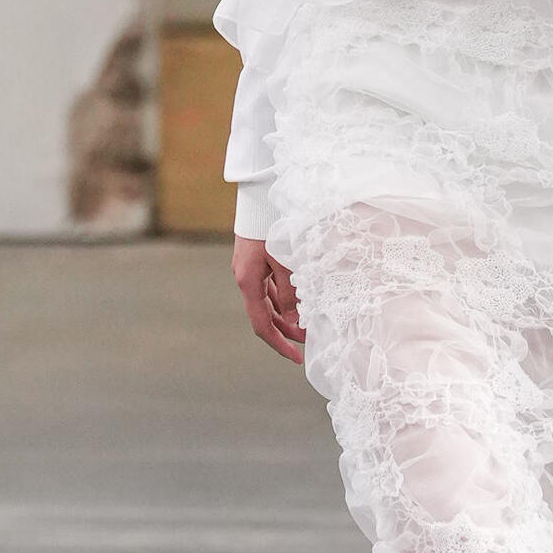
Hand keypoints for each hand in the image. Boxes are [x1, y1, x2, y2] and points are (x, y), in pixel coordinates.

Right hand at [232, 234, 305, 362]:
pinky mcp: (255, 261)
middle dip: (285, 332)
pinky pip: (268, 287)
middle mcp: (245, 278)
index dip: (279, 344)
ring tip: (306, 324)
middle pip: (264, 316)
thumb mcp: (286, 262)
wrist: (260, 195)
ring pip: (266, 302)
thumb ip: (290, 294)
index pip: (262, 324)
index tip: (296, 357)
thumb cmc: (274, 225)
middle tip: (307, 342)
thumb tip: (295, 322)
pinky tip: (297, 302)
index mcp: (248, 281)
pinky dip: (282, 299)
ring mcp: (249, 269)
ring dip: (285, 316)